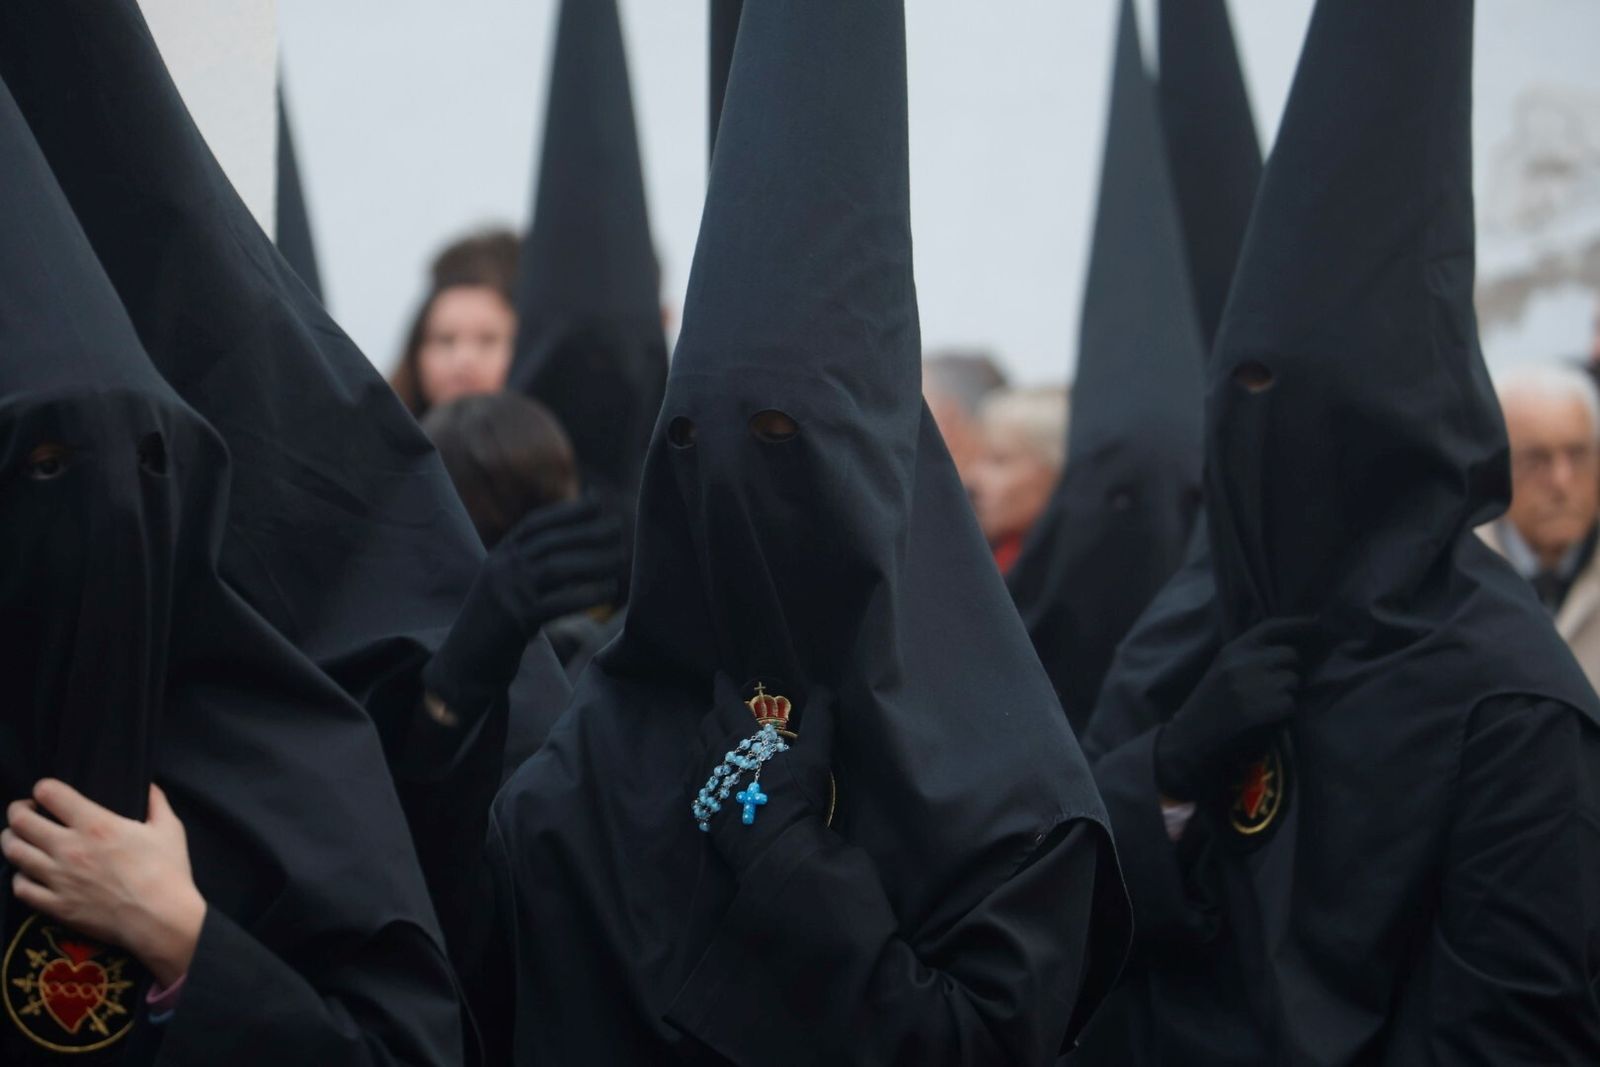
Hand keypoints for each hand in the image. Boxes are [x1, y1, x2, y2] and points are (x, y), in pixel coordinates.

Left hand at [3, 782, 204, 986]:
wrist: (161, 920)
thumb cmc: (168, 873)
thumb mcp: (170, 829)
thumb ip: (156, 802)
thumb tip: (149, 786)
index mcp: (96, 824)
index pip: (50, 793)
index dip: (43, 788)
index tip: (47, 793)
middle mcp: (69, 848)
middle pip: (20, 821)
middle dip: (18, 810)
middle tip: (26, 811)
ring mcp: (58, 878)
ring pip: (14, 851)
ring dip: (12, 840)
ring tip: (20, 838)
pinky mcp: (55, 905)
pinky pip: (20, 887)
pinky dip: (20, 877)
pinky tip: (30, 873)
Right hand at [424, 498, 623, 716]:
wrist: (465, 662)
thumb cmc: (497, 622)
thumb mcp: (508, 583)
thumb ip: (532, 560)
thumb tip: (573, 538)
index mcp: (499, 556)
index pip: (536, 524)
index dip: (567, 510)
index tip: (598, 501)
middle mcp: (502, 568)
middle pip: (551, 542)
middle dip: (587, 531)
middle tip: (618, 527)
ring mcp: (508, 593)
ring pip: (557, 568)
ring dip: (593, 560)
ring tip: (620, 557)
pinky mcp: (518, 621)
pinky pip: (560, 602)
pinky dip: (587, 594)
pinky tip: (609, 590)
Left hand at [700, 674, 835, 872]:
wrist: (774, 848)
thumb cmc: (795, 798)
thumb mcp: (815, 756)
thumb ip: (819, 719)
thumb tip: (822, 688)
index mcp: (741, 737)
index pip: (726, 703)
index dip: (723, 687)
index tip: (720, 677)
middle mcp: (716, 754)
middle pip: (707, 724)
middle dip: (714, 711)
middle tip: (724, 709)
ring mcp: (704, 781)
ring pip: (696, 747)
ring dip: (704, 736)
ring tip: (713, 735)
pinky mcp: (700, 804)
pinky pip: (690, 775)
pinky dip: (696, 762)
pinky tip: (703, 768)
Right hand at [1153, 616, 1312, 802]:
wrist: (1193, 730)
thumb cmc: (1210, 698)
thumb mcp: (1223, 666)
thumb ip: (1250, 654)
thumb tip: (1288, 648)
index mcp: (1233, 648)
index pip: (1270, 627)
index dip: (1296, 623)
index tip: (1316, 622)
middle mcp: (1244, 662)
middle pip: (1289, 655)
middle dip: (1289, 669)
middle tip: (1275, 684)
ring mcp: (1253, 684)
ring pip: (1293, 681)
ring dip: (1287, 692)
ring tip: (1266, 701)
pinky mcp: (1262, 707)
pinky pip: (1291, 704)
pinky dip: (1284, 711)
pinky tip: (1266, 715)